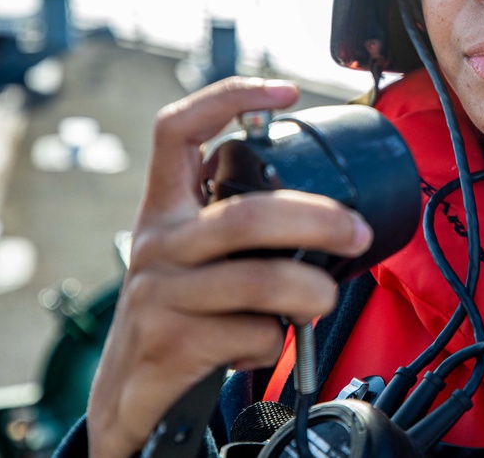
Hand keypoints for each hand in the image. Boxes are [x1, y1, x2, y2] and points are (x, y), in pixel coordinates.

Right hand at [85, 77, 372, 457]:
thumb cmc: (180, 309)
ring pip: (257, 280)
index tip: (286, 91)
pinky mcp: (172, 343)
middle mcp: (159, 241)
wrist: (127, 392)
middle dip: (318, 222)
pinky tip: (268, 341)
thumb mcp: (194, 254)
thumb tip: (328, 213)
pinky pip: (249, 334)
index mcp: (166, 206)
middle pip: (247, 215)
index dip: (228, 99)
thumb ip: (237, 226)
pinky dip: (274, 340)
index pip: (177, 130)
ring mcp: (161, 293)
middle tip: (356, 233)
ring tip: (326, 298)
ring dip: (310, 291)